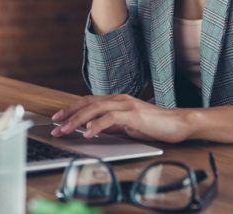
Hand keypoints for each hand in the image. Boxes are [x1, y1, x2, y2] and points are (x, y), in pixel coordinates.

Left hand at [50, 94, 189, 142]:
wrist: (177, 124)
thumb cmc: (155, 125)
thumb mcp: (128, 125)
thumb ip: (112, 125)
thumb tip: (94, 129)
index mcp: (116, 100)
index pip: (88, 101)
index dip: (71, 108)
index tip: (57, 118)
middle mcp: (119, 99)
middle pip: (87, 104)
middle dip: (68, 115)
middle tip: (55, 127)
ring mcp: (126, 105)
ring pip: (95, 109)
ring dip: (77, 121)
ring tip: (65, 131)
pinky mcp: (133, 115)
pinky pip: (110, 118)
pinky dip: (97, 125)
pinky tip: (88, 133)